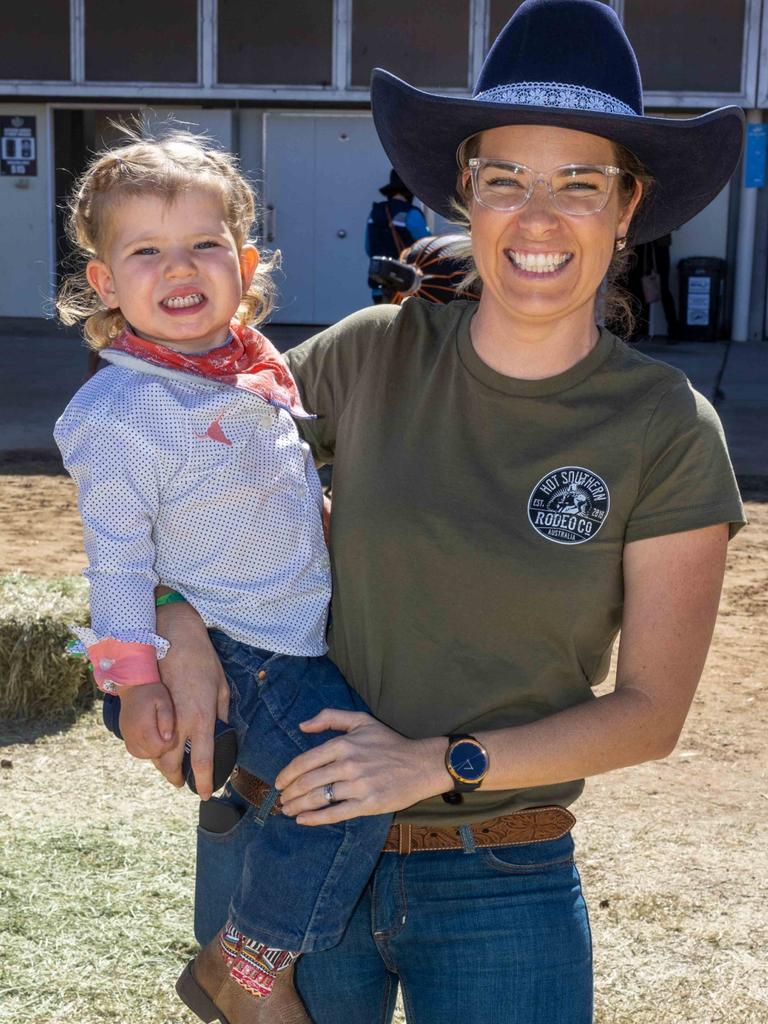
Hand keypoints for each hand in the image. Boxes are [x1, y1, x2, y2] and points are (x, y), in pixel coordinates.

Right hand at [119, 681, 175, 759]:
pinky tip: (152, 740)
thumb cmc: (152, 692)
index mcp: (143, 727)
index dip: (170, 744)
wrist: (133, 685)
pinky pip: (135, 751)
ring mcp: (127, 736)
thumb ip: (167, 719)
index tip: (175, 734)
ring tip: (161, 737)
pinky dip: (145, 750)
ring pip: (143, 755)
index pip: (159, 747)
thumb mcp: (164, 701)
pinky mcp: (125, 736)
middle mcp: (133, 734)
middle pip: (152, 754)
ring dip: (154, 750)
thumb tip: (168, 738)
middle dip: (163, 748)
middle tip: (169, 736)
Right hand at [154, 600, 229, 799]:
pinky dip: (154, 748)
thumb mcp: (222, 685)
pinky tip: (161, 748)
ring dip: (164, 766)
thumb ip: (222, 712)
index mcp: (202, 719)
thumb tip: (223, 730)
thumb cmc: (202, 659)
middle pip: (173, 765)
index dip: (205, 781)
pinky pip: (148, 738)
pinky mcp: (148, 709)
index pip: (204, 761)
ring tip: (173, 770)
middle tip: (186, 785)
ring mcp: (160, 717)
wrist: (172, 638)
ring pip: (157, 755)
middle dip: (178, 779)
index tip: (207, 793)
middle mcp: (179, 724)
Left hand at [275, 710, 447, 824]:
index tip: (280, 782)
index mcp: (343, 744)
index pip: (305, 762)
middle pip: (308, 782)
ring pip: (318, 798)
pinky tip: (303, 821)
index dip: (287, 774)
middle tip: (282, 799)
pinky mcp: (367, 805)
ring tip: (288, 811)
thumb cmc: (389, 743)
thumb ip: (330, 717)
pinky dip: (315, 819)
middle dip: (289, 793)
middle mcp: (348, 765)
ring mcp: (358, 786)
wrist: (421, 764)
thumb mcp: (361, 720)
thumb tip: (302, 726)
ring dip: (297, 807)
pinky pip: (335, 814)